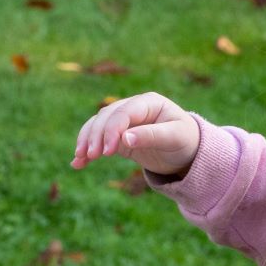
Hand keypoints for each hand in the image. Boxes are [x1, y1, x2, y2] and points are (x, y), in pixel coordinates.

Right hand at [72, 91, 199, 175]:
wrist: (188, 151)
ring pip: (98, 126)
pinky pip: (99, 141)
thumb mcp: (174, 138)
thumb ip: (151, 136)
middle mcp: (133, 108)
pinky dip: (88, 150)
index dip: (112, 129)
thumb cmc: (185, 141)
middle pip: (106, 117)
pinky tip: (77, 164)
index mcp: (148, 102)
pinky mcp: (119, 137)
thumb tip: (125, 138)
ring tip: (80, 159)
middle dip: (96, 136)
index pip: (123, 112)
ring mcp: (124, 122)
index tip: (107, 151)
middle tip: (91, 156)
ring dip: (86, 141)